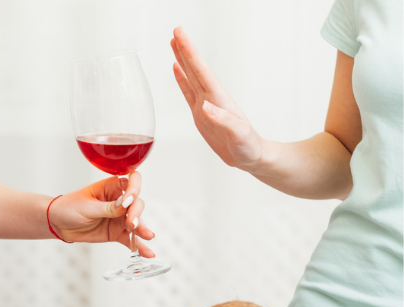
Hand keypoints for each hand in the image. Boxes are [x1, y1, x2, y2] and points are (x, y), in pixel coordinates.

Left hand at [47, 171, 155, 257]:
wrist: (58, 224)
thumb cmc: (69, 207)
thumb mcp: (87, 207)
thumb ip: (106, 208)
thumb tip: (124, 206)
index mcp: (112, 187)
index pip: (132, 181)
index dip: (134, 189)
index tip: (128, 200)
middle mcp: (120, 201)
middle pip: (137, 204)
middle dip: (136, 213)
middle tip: (131, 223)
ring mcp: (120, 218)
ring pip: (137, 222)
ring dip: (142, 229)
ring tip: (148, 236)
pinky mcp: (117, 233)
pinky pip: (131, 239)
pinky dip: (139, 246)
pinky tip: (147, 253)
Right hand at [171, 27, 264, 169]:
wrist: (250, 157)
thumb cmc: (248, 147)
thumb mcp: (238, 135)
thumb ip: (223, 120)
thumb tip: (206, 106)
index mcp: (218, 100)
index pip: (201, 71)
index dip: (189, 53)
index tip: (180, 35)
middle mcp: (211, 98)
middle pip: (195, 69)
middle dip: (185, 50)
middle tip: (176, 30)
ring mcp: (205, 105)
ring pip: (191, 77)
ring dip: (182, 60)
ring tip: (174, 43)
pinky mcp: (200, 115)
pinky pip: (188, 92)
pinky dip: (181, 80)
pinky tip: (177, 70)